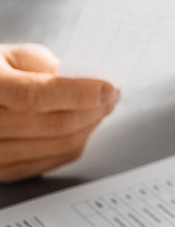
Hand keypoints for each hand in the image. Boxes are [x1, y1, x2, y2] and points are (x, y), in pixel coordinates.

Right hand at [0, 44, 118, 182]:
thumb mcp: (13, 56)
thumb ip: (46, 65)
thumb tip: (87, 83)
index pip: (36, 96)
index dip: (79, 94)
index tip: (109, 89)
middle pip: (56, 125)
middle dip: (94, 110)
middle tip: (111, 97)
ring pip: (61, 146)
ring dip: (89, 127)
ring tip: (99, 110)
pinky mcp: (4, 170)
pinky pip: (53, 162)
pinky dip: (75, 144)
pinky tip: (81, 127)